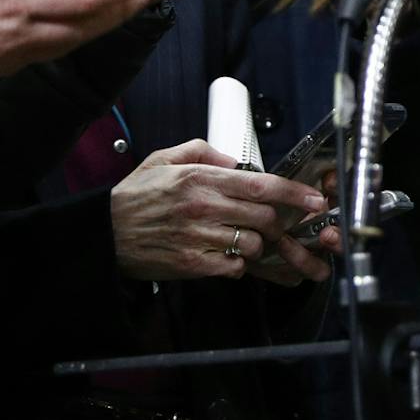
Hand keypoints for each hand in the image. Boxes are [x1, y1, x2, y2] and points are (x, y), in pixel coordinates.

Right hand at [0, 0, 160, 88]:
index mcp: (10, 2)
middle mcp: (18, 36)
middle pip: (88, 26)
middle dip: (124, 9)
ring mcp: (7, 58)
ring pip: (71, 43)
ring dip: (102, 25)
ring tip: (125, 6)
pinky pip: (46, 54)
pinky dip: (73, 37)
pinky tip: (77, 25)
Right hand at [109, 138, 335, 283]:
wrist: (104, 233)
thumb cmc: (137, 195)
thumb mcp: (166, 159)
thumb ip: (205, 152)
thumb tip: (236, 161)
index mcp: (201, 178)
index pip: (261, 185)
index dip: (294, 193)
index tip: (315, 199)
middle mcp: (203, 207)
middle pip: (265, 218)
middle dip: (276, 222)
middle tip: (270, 223)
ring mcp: (197, 238)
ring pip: (253, 245)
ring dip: (256, 244)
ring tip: (239, 238)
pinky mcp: (191, 264)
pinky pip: (233, 267)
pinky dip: (236, 263)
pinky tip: (224, 254)